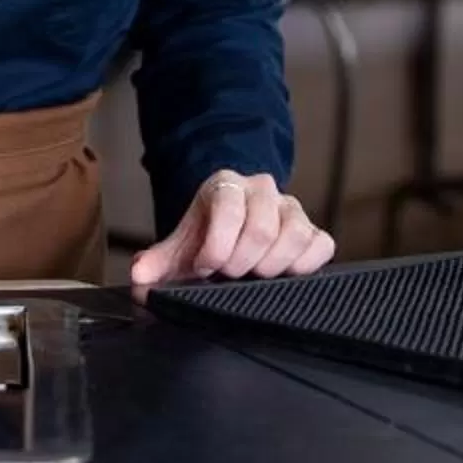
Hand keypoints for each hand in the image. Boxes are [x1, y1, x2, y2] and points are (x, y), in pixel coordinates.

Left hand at [128, 170, 334, 289]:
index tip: (205, 268)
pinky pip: (321, 246)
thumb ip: (159, 261)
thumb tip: (141, 277)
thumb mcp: (181, 245)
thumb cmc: (207, 236)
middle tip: (229, 275)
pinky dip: (304, 265)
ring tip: (253, 276)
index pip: (228, 211)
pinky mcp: (314, 230)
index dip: (216, 247)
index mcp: (226, 186)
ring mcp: (293, 209)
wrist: (233, 226)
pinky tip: (283, 275)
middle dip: (241, 263)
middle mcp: (263, 191)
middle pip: (262, 229)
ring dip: (271, 267)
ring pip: (294, 237)